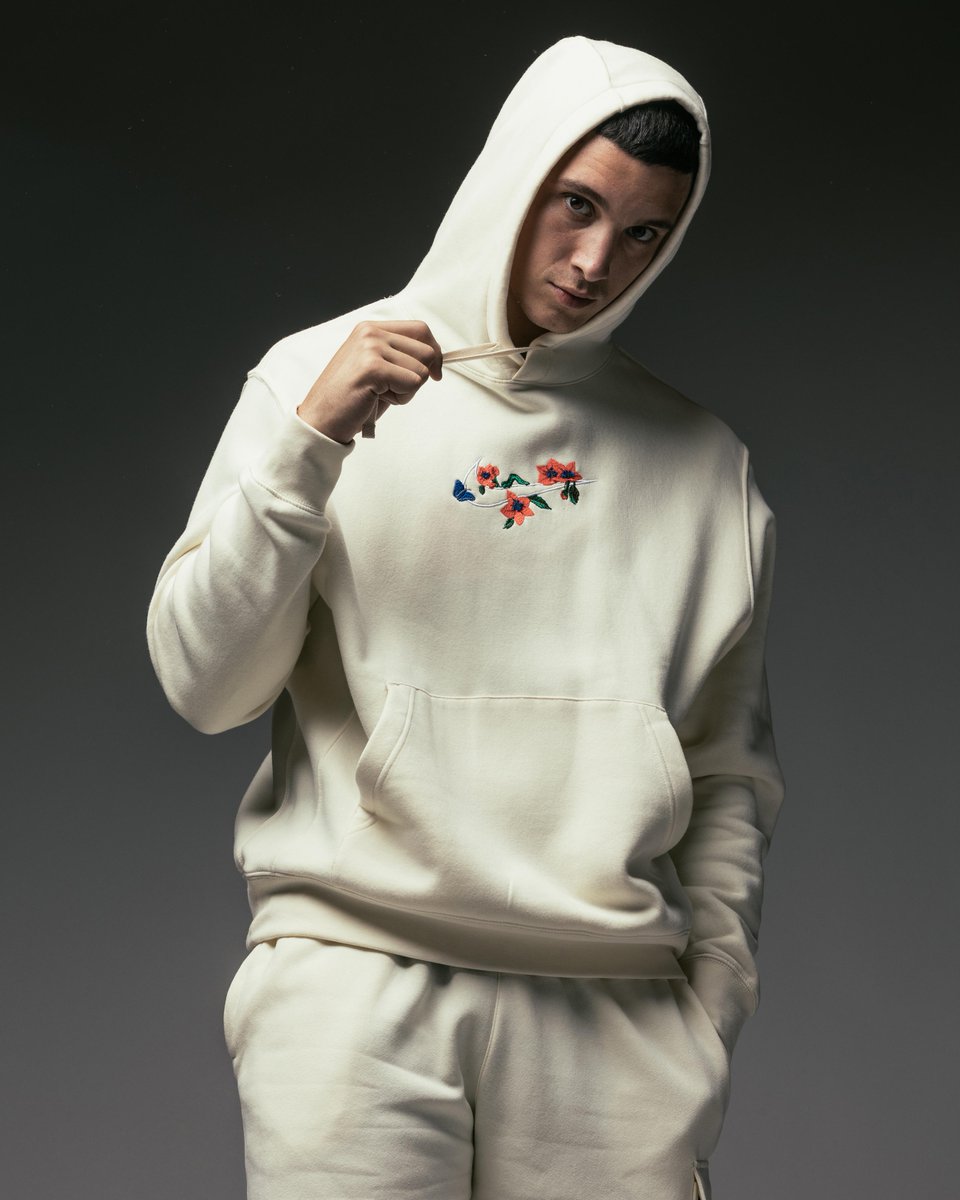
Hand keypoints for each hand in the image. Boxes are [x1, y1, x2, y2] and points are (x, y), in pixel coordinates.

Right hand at [297, 320, 442, 442]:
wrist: (321, 420)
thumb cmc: (350, 400)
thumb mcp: (377, 369)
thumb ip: (400, 357)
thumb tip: (435, 359)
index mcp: (370, 329)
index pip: (420, 329)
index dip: (434, 352)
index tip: (435, 373)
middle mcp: (370, 332)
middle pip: (427, 350)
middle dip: (418, 377)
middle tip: (391, 390)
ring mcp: (370, 347)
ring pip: (421, 370)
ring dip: (408, 391)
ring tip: (381, 395)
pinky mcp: (373, 367)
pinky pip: (413, 383)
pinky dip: (402, 398)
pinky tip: (378, 399)